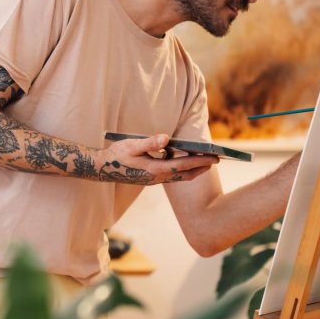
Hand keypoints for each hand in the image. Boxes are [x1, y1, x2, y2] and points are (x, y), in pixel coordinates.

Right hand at [98, 134, 216, 184]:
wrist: (103, 169)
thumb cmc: (117, 155)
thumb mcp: (132, 145)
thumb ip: (150, 142)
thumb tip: (166, 138)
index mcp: (155, 169)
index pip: (184, 164)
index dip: (201, 160)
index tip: (215, 157)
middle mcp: (158, 177)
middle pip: (186, 174)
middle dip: (202, 167)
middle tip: (216, 160)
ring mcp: (155, 180)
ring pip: (179, 176)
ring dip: (193, 169)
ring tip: (204, 161)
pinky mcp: (151, 179)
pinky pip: (171, 175)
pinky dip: (181, 169)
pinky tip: (181, 160)